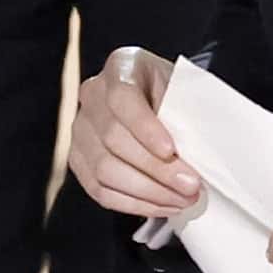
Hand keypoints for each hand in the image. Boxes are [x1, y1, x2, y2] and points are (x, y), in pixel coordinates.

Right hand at [66, 50, 198, 223]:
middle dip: (156, 169)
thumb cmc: (175, 95)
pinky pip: (99, 190)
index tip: (171, 150)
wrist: (157, 102)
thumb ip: (184, 115)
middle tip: (190, 185)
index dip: (145, 127)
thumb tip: (195, 157)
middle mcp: (92, 94)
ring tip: (181, 199)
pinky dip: (133, 203)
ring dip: (148, 192)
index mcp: (121, 67)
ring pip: (105, 169)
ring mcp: (80, 128)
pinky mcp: (78, 160)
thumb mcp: (184, 90)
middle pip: (114, 139)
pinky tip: (162, 205)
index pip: (123, 98)